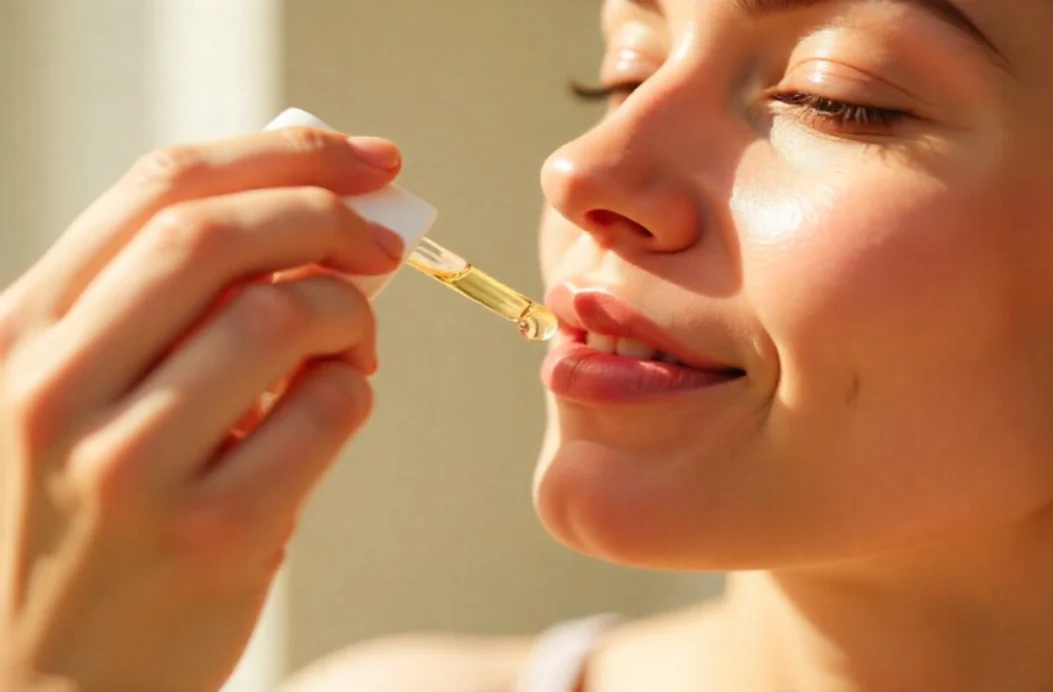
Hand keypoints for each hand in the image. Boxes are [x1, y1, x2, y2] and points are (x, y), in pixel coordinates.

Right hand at [0, 127, 403, 690]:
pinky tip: (339, 409)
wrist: (57, 687)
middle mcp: (56, 387)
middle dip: (328, 213)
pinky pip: (329, 409)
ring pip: (283, 315)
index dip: (281, 154)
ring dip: (350, 314)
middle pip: (219, 233)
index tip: (363, 158)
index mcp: (23, 331)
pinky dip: (357, 392)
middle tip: (388, 236)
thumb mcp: (90, 400)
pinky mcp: (212, 534)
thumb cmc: (93, 526)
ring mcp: (129, 464)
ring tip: (352, 346)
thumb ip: (173, 309)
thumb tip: (318, 221)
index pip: (158, 189)